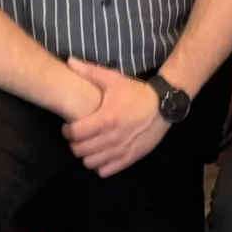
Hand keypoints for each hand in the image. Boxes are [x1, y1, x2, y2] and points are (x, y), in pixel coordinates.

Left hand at [63, 60, 168, 176]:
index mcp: (106, 119)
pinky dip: (100, 165)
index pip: (75, 134)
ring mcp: (121, 150)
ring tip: (88, 145)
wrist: (164, 106)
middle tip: (78, 136)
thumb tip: (69, 60)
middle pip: (80, 150)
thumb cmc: (136, 93)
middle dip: (74, 143)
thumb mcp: (114, 79)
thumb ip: (90, 71)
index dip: (67, 131)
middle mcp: (112, 138)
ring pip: (91, 163)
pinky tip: (101, 154)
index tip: (68, 126)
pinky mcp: (130, 158)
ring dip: (86, 155)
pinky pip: (106, 170)